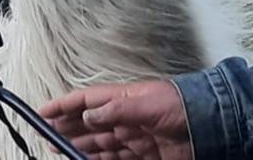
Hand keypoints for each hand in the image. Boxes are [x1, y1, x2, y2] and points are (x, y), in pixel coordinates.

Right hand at [39, 80, 192, 159]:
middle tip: (45, 136)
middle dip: (67, 128)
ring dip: (79, 146)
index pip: (89, 100)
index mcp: (125, 98)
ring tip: (58, 150)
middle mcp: (126, 116)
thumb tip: (87, 115)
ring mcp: (134, 137)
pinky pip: (114, 159)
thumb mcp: (147, 104)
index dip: (66, 105)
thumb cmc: (181, 106)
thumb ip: (116, 111)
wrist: (210, 125)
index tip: (43, 111)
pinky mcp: (144, 155)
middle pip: (90, 123)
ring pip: (99, 143)